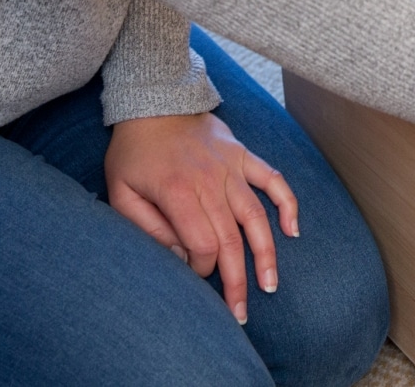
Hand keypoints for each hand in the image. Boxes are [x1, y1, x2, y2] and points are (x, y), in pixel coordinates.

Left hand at [104, 112, 297, 323]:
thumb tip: (178, 259)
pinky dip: (287, 204)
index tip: (195, 279)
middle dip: (237, 281)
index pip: (202, 244)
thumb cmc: (134, 153)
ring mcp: (231, 167)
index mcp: (178, 192)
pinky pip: (273, 180)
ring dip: (266, 254)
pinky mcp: (243, 156)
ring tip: (270, 285)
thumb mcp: (121, 192)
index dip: (202, 269)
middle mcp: (210, 181)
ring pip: (256, 217)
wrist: (153, 101)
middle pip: (231, 240)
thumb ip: (146, 228)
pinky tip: (293, 231)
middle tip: (239, 314)